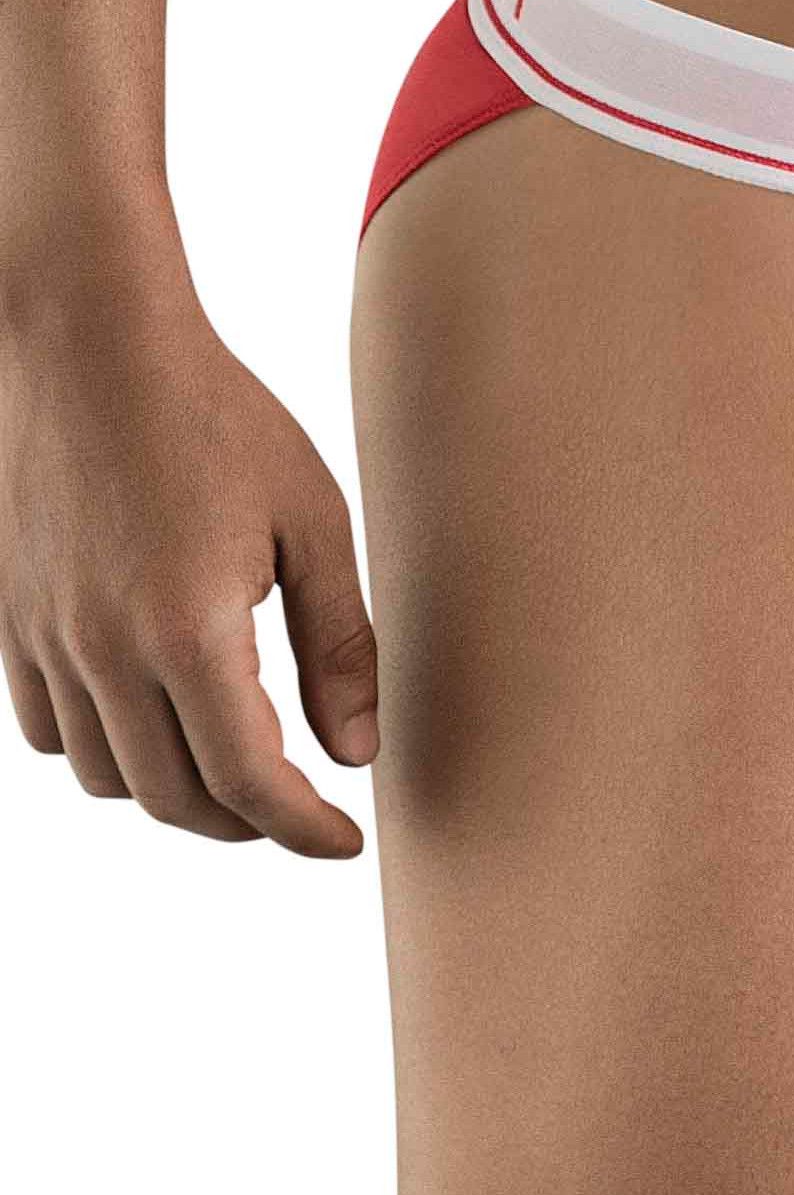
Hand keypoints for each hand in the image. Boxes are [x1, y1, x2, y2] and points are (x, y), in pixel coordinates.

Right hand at [0, 269, 376, 856]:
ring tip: (242, 763)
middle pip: (176, 797)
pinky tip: (160, 714)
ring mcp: (45, 642)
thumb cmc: (218, 420)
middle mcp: (103, 653)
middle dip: (249, 822)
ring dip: (179, 792)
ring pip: (108, 778)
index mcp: (188, 631)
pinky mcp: (12, 623)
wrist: (92, 349)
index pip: (247, 779)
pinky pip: (51, 732)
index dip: (301, 829)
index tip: (345, 846)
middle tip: (304, 810)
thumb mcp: (313, 522)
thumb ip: (339, 643)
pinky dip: (110, 750)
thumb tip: (358, 749)